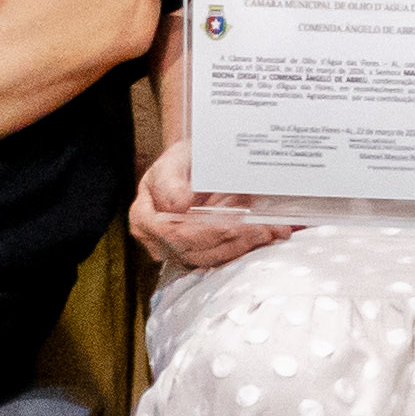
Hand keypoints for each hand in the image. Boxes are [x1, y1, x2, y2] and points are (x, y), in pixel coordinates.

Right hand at [128, 135, 295, 271]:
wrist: (201, 166)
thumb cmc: (186, 160)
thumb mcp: (176, 157)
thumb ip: (171, 179)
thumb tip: (179, 204)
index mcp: (144, 215)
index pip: (170, 232)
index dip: (201, 231)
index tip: (229, 224)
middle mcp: (159, 239)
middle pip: (193, 249)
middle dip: (229, 238)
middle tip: (261, 228)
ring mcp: (181, 250)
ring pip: (211, 257)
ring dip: (243, 245)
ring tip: (270, 231)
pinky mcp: (203, 253)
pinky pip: (224, 257)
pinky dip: (248, 246)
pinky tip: (269, 235)